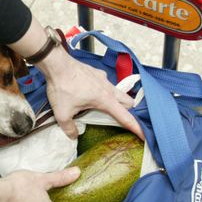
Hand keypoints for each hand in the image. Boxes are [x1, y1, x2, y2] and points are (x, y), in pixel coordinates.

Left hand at [8, 18, 142, 139]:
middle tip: (126, 121)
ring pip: (118, 92)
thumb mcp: (62, 113)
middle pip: (128, 102)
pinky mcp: (97, 73)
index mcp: (105, 100)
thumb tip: (73, 136)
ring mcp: (103, 79)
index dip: (136, 127)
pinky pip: (107, 84)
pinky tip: (93, 95)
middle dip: (130, 112)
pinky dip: (106, 91)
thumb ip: (69, 128)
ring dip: (119, 101)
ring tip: (110, 109)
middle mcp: (108, 89)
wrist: (57, 64)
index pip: (125, 117)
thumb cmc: (62, 87)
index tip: (145, 136)